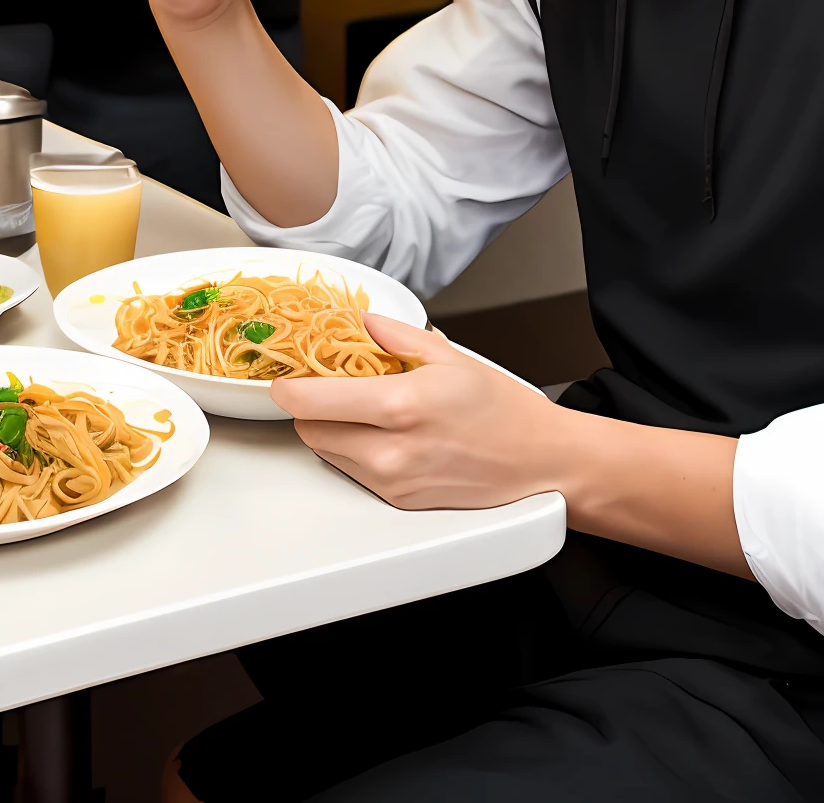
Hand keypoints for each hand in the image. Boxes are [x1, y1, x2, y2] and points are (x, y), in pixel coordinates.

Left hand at [271, 315, 566, 509]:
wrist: (538, 461)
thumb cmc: (502, 410)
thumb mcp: (450, 357)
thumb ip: (397, 338)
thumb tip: (363, 322)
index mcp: (400, 407)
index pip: (312, 402)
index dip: (289, 388)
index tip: (285, 377)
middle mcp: (390, 452)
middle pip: (310, 432)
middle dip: (312, 408)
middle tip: (330, 387)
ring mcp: (392, 482)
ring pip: (328, 454)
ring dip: (332, 430)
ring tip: (365, 409)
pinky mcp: (398, 501)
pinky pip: (354, 472)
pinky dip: (356, 451)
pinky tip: (385, 434)